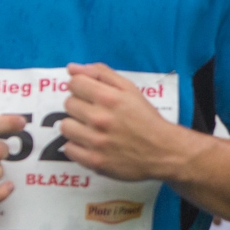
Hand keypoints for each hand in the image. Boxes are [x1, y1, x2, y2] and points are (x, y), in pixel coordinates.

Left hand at [59, 63, 182, 182]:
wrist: (164, 151)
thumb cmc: (147, 118)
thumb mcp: (130, 90)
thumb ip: (101, 74)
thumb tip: (72, 68)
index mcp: (109, 98)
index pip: (74, 83)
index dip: (82, 87)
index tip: (90, 95)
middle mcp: (100, 119)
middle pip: (68, 104)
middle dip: (80, 106)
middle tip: (95, 113)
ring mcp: (96, 142)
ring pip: (65, 127)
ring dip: (76, 126)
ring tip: (91, 130)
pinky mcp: (94, 161)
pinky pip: (68, 149)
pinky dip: (77, 147)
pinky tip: (91, 145)